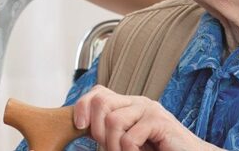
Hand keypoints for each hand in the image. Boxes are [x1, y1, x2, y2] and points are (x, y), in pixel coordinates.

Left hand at [73, 85, 219, 150]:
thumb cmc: (159, 150)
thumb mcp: (128, 139)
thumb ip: (111, 130)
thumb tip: (82, 127)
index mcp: (128, 104)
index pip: (98, 92)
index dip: (82, 106)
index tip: (78, 127)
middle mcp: (138, 102)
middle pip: (101, 101)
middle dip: (96, 129)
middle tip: (106, 147)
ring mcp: (149, 109)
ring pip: (113, 121)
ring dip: (112, 146)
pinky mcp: (159, 121)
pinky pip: (130, 137)